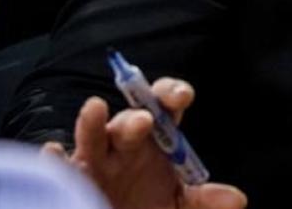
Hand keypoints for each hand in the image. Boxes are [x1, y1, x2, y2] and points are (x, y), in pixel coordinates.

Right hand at [43, 78, 245, 208]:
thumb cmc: (146, 207)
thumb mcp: (178, 206)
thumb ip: (204, 200)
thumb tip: (236, 199)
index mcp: (156, 140)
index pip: (164, 106)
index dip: (171, 93)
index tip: (181, 96)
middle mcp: (124, 144)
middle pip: (130, 120)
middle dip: (135, 118)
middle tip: (142, 121)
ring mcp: (95, 160)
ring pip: (92, 135)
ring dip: (93, 123)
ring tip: (95, 109)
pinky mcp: (70, 179)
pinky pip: (60, 165)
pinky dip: (56, 159)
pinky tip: (55, 153)